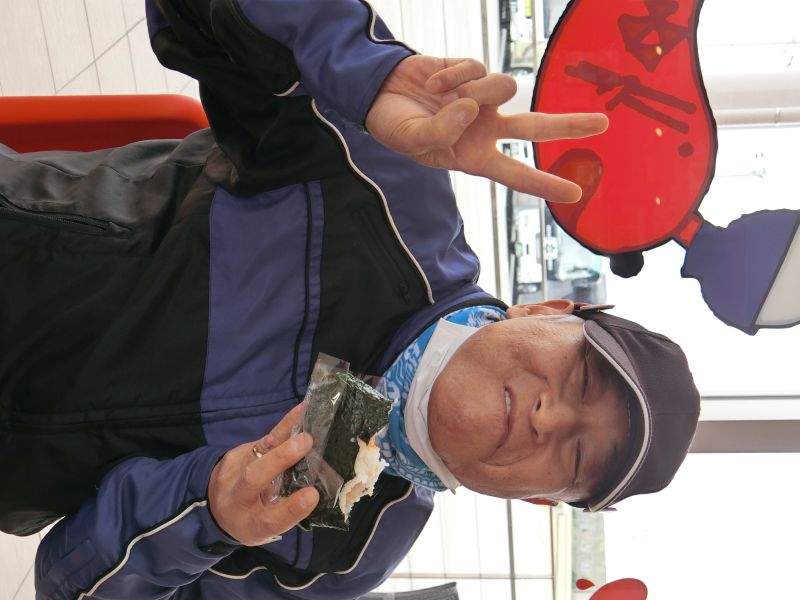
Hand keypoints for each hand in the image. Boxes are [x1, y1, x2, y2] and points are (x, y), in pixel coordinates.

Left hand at [208, 403, 318, 545]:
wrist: (216, 508)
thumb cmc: (254, 518)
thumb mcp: (269, 524)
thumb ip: (289, 509)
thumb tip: (321, 485)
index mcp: (252, 526)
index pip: (270, 520)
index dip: (292, 508)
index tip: (312, 495)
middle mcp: (237, 500)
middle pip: (254, 479)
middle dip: (280, 459)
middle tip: (306, 442)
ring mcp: (231, 474)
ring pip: (258, 451)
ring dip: (284, 433)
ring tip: (305, 416)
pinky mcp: (234, 455)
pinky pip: (262, 440)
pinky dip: (284, 427)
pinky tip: (301, 412)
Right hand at [365, 56, 608, 203]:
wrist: (379, 93)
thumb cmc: (397, 127)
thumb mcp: (413, 141)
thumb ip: (440, 131)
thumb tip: (470, 107)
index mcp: (474, 156)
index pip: (515, 174)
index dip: (544, 184)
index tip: (575, 194)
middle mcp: (485, 129)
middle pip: (535, 126)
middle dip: (568, 124)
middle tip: (602, 125)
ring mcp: (481, 98)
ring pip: (503, 88)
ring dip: (474, 88)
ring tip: (440, 94)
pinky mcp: (473, 70)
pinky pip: (477, 67)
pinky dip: (451, 74)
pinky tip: (432, 82)